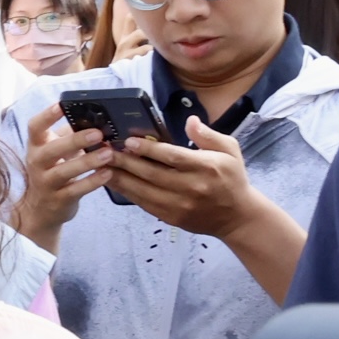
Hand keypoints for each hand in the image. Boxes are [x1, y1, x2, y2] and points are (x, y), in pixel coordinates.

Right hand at [13, 103, 112, 250]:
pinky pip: (76, 190)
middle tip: (97, 134)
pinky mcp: (58, 200)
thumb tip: (94, 116)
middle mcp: (37, 163)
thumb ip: (70, 134)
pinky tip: (108, 173)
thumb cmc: (54, 170)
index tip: (61, 105)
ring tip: (108, 154)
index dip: (47, 115)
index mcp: (36, 146)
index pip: (35, 127)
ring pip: (64, 172)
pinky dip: (92, 182)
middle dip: (74, 141)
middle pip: (52, 150)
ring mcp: (46, 183)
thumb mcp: (56, 151)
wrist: (41, 208)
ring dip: (87, 162)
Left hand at [106, 118, 306, 299]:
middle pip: (152, 174)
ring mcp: (180, 205)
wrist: (237, 216)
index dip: (149, 149)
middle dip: (125, 162)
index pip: (172, 157)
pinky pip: (144, 204)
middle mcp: (191, 187)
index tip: (129, 141)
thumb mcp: (229, 150)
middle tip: (105, 151)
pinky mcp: (171, 217)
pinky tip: (113, 182)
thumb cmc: (232, 178)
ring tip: (101, 165)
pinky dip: (127, 192)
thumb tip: (190, 120)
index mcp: (206, 168)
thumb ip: (209, 135)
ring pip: (143, 191)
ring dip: (120, 178)